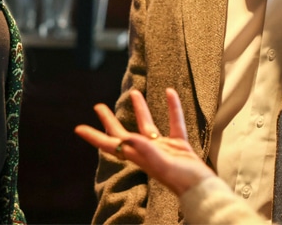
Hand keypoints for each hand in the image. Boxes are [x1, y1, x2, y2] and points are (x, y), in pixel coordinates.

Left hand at [75, 88, 216, 196]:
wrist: (202, 188)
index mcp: (138, 156)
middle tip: (98, 106)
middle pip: (123, 133)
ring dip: (140, 109)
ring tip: (134, 93)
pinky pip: (173, 122)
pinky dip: (172, 108)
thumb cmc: (182, 180)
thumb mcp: (161, 164)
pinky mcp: (179, 145)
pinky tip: (170, 93)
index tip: (78, 128)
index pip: (111, 144)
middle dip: (110, 120)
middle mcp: (146, 151)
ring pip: (147, 125)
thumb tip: (125, 137)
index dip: (94, 137)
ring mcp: (163, 148)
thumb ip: (144, 150)